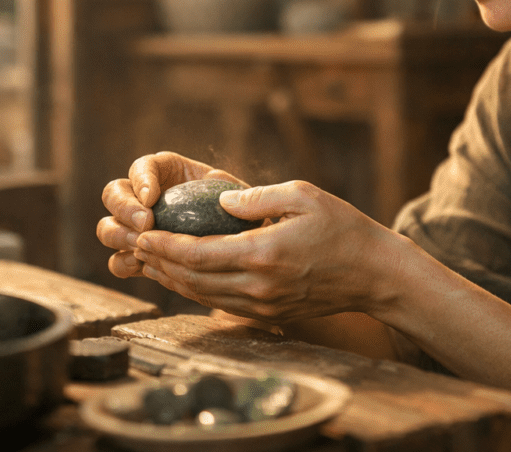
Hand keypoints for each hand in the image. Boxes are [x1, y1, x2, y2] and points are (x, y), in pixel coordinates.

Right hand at [96, 152, 243, 278]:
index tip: (152, 197)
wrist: (240, 244)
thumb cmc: (241, 212)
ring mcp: (137, 227)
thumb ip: (235, 190)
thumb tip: (230, 197)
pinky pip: (119, 260)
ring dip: (119, 236)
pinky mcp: (139, 254)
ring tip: (142, 246)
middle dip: (124, 209)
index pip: (141, 167)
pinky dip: (125, 263)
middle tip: (145, 224)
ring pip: (108, 227)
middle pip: (113, 194)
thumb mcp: (241, 194)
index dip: (141, 179)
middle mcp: (144, 196)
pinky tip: (142, 265)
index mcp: (165, 171)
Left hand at [133, 180, 398, 323]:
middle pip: (193, 280)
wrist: (374, 274)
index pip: (198, 255)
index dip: (164, 246)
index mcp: (263, 254)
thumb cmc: (343, 229)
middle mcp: (258, 286)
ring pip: (203, 297)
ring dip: (173, 280)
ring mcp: (264, 306)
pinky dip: (196, 292)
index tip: (144, 233)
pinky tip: (185, 278)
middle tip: (136, 245)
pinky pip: (222, 305)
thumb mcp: (302, 195)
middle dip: (160, 262)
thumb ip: (255, 198)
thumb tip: (219, 200)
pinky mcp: (270, 315)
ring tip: (151, 261)